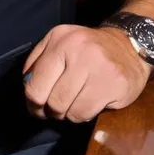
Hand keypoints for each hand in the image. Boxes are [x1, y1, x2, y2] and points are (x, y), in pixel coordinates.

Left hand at [23, 25, 150, 123]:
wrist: (127, 45)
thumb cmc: (86, 49)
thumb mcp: (58, 43)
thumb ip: (38, 61)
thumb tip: (26, 85)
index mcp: (58, 39)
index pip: (35, 81)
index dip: (32, 101)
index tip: (35, 107)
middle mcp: (77, 49)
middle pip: (51, 99)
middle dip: (49, 111)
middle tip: (52, 111)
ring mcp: (97, 66)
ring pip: (68, 110)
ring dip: (67, 114)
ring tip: (72, 104)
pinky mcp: (114, 84)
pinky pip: (86, 113)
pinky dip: (82, 115)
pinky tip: (87, 104)